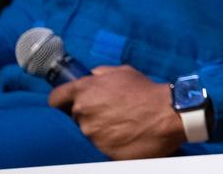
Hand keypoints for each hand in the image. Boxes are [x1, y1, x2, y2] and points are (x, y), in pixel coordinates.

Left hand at [49, 65, 185, 159]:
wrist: (166, 114)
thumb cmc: (146, 91)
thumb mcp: (124, 72)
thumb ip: (100, 73)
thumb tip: (90, 76)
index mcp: (84, 90)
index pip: (56, 98)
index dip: (62, 100)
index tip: (69, 103)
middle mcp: (83, 111)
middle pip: (75, 116)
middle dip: (89, 113)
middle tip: (110, 111)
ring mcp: (91, 132)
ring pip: (88, 131)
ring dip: (100, 128)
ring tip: (121, 123)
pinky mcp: (100, 149)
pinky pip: (99, 145)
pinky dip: (109, 141)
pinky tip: (124, 134)